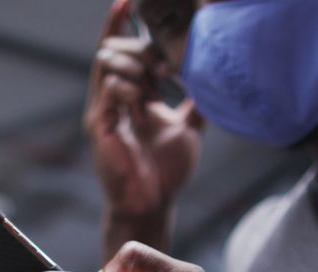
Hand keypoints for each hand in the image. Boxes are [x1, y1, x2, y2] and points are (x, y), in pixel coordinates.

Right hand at [84, 0, 203, 217]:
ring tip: (160, 84)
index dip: (119, 24)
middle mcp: (109, 101)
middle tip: (164, 59)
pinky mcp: (101, 128)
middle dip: (136, 45)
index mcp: (126, 97)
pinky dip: (130, 87)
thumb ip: (195, 103)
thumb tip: (216, 81)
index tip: (128, 0)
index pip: (118, 52)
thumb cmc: (165, 172)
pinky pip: (110, 91)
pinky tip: (145, 99)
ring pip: (109, 67)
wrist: (153, 204)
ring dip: (138, 67)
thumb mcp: (186, 127)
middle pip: (111, 52)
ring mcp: (102, 113)